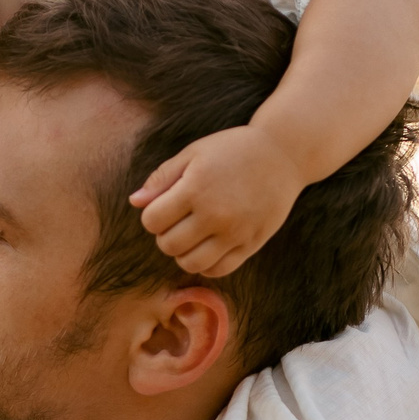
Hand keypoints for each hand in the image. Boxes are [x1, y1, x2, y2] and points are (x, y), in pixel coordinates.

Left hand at [128, 123, 307, 277]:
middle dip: (165, 235)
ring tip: (192, 236)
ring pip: (191, 263)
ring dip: (183, 253)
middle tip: (178, 221)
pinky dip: (206, 264)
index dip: (152, 216)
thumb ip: (162, 177)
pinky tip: (208, 247)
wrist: (284, 154)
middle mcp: (215, 214)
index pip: (152, 221)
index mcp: (196, 189)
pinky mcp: (251, 244)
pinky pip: (218, 270)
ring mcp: (235, 232)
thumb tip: (135, 202)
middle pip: (168, 245)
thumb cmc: (234, 149)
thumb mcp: (195, 153)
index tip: (164, 207)